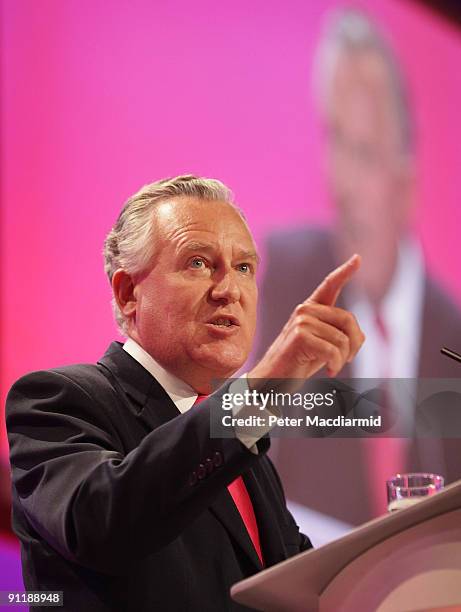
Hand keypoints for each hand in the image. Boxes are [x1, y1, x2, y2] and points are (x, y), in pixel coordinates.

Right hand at [249, 254, 364, 381]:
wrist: (271, 380)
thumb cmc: (297, 363)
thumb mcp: (322, 345)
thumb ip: (338, 335)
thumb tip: (360, 336)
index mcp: (310, 309)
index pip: (330, 286)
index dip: (345, 272)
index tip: (357, 258)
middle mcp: (305, 310)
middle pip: (349, 320)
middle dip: (354, 344)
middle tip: (347, 360)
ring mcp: (301, 321)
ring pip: (343, 339)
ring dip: (343, 359)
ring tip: (333, 367)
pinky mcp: (299, 336)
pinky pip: (333, 351)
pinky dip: (335, 365)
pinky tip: (329, 371)